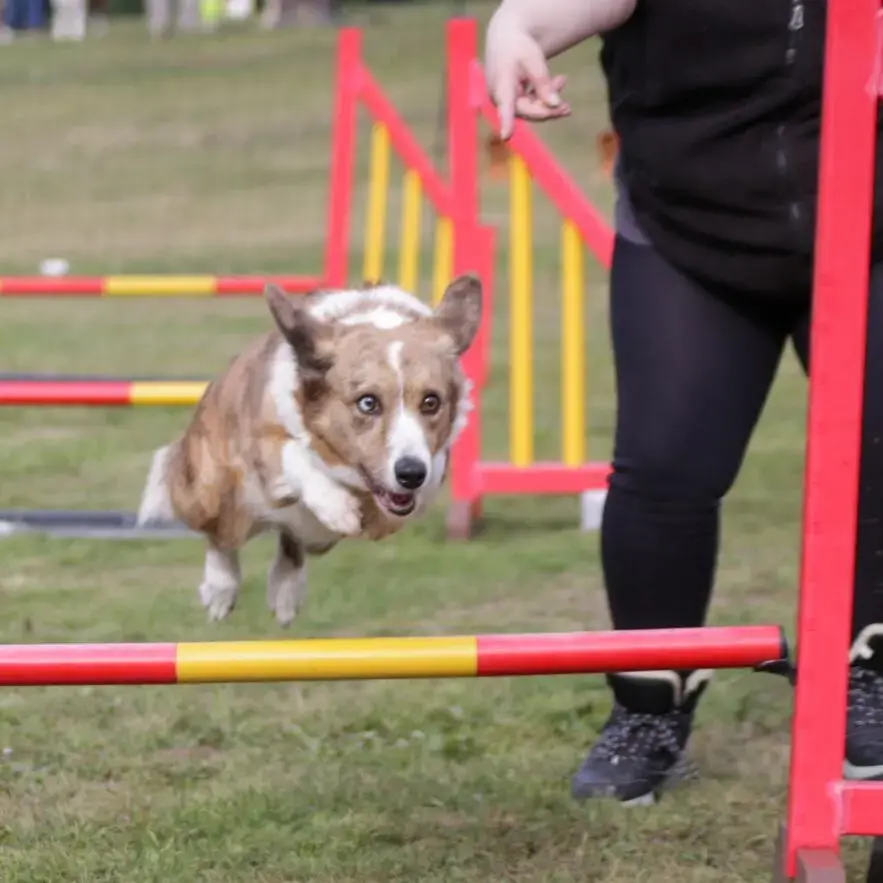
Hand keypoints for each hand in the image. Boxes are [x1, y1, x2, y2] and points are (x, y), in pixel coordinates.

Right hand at [485, 13, 570, 139]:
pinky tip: (557, 82)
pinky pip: (530, 104)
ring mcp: (505, 102)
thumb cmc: (518, 45)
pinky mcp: (511, 101)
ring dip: (548, 100)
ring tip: (562, 80)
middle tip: (568, 106)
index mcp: (501, 86)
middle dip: (548, 108)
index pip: (505, 107)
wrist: (507, 37)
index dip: (506, 122)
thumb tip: (555, 104)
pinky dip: (543, 96)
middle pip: (527, 112)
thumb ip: (543, 82)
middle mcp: (500, 99)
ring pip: (530, 109)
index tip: (506, 136)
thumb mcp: (533, 59)